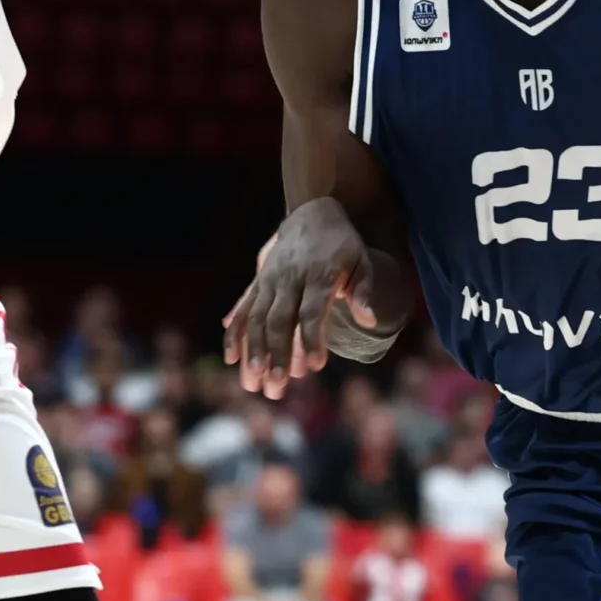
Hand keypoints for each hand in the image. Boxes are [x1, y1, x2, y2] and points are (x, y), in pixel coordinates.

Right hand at [223, 198, 379, 399]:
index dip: (310, 339)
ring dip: (252, 352)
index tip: (314, 367)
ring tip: (251, 384)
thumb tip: (370, 321)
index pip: (311, 311)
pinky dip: (235, 333)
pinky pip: (243, 308)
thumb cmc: (342, 245)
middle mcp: (289, 279)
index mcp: (318, 276)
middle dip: (275, 356)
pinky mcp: (259, 282)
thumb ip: (363, 292)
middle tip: (275, 388)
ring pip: (257, 319)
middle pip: (279, 321)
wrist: (312, 212)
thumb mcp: (361, 262)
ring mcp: (270, 281)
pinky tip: (230, 359)